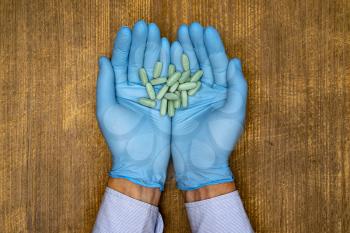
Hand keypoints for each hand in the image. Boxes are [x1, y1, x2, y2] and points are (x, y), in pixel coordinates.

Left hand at [96, 20, 170, 189]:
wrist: (141, 159)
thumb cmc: (121, 138)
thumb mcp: (107, 110)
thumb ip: (105, 84)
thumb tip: (103, 59)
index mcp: (118, 90)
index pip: (120, 63)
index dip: (123, 46)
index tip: (128, 30)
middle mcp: (134, 90)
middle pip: (138, 61)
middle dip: (141, 43)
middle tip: (146, 26)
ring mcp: (151, 94)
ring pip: (153, 67)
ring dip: (155, 50)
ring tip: (158, 32)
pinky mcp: (165, 100)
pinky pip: (167, 80)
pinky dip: (169, 65)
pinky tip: (170, 50)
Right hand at [170, 23, 247, 189]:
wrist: (199, 162)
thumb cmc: (220, 141)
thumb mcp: (234, 114)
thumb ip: (236, 87)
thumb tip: (235, 62)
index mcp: (223, 92)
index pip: (218, 64)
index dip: (212, 46)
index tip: (205, 30)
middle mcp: (207, 92)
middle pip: (201, 62)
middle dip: (196, 44)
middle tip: (189, 27)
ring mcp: (191, 96)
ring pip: (187, 69)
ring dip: (183, 52)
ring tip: (178, 35)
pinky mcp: (177, 104)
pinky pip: (174, 82)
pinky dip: (171, 68)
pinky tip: (167, 54)